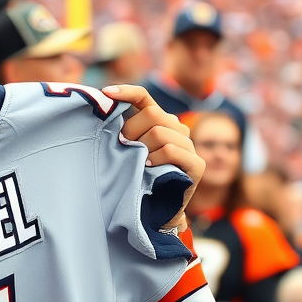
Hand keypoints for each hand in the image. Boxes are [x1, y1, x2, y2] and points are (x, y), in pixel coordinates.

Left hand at [102, 84, 204, 227]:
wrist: (153, 210)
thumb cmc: (136, 177)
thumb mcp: (126, 149)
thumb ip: (122, 131)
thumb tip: (104, 110)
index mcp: (159, 120)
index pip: (144, 97)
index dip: (127, 91)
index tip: (106, 93)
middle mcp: (177, 128)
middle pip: (152, 114)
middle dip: (132, 130)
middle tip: (124, 148)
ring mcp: (189, 145)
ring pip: (160, 133)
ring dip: (143, 148)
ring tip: (139, 162)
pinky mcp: (196, 164)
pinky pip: (171, 151)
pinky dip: (156, 158)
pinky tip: (148, 167)